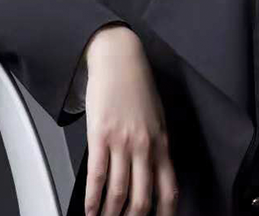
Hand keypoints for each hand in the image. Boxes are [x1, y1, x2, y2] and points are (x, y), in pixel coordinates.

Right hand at [82, 25, 178, 215]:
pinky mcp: (101, 136)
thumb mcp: (157, 117)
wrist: (120, 59)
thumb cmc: (138, 86)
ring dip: (111, 215)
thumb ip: (156, 146)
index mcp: (162, 142)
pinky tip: (90, 210)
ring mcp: (123, 143)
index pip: (169, 189)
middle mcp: (145, 146)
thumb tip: (152, 174)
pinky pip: (97, 176)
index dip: (165, 214)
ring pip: (119, 193)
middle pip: (143, 198)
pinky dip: (92, 199)